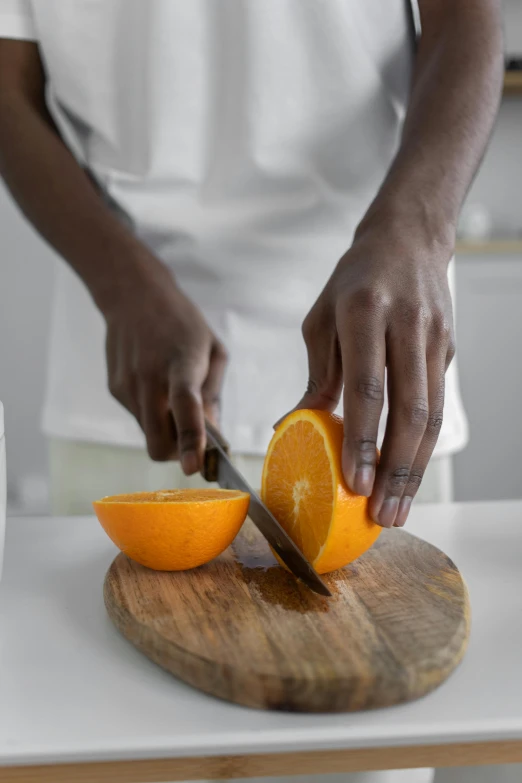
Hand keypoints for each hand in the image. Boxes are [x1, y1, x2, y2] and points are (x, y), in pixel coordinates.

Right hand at [102, 264, 226, 473]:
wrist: (132, 294)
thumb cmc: (181, 322)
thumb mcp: (212, 350)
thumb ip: (213, 395)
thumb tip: (212, 435)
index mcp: (181, 363)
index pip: (184, 406)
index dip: (190, 439)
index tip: (193, 468)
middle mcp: (149, 377)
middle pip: (158, 442)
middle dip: (177, 452)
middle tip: (191, 437)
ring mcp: (127, 385)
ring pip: (148, 435)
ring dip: (165, 431)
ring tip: (173, 397)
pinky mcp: (115, 389)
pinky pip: (139, 419)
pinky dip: (153, 415)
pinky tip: (155, 385)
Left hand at [292, 224, 454, 527]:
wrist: (408, 241)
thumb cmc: (354, 282)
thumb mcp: (322, 319)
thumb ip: (318, 375)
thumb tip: (295, 428)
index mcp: (364, 313)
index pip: (367, 387)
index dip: (362, 440)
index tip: (353, 482)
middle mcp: (405, 326)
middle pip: (408, 411)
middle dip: (395, 470)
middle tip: (380, 513)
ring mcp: (434, 338)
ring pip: (430, 416)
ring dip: (414, 469)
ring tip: (396, 508)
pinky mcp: (448, 349)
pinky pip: (437, 406)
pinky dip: (423, 447)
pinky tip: (407, 474)